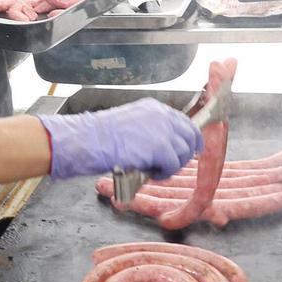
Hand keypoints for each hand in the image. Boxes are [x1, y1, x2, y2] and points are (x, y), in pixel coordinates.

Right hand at [44, 100, 202, 181]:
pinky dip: (164, 173)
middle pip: (190, 135)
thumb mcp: (131, 124)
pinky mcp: (160, 147)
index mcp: (154, 108)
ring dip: (173, 165)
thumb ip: (150, 129)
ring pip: (184, 152)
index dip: (189, 138)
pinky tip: (151, 173)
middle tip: (172, 165)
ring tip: (156, 169)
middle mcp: (162, 115)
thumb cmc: (102, 136)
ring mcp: (162, 130)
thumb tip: (165, 143)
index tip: (190, 149)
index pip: (183, 121)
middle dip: (185, 153)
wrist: (90, 140)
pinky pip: (173, 165)